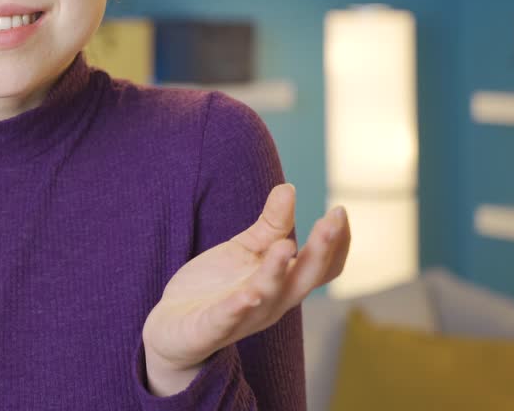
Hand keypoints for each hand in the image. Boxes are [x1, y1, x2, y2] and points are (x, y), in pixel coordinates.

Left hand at [141, 184, 349, 390]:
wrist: (173, 325)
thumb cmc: (216, 286)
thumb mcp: (245, 249)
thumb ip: (270, 225)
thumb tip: (289, 187)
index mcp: (284, 283)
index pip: (322, 268)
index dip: (336, 243)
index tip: (340, 211)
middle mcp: (272, 302)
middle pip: (305, 278)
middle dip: (321, 250)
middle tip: (332, 220)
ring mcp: (243, 317)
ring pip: (268, 295)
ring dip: (277, 271)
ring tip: (285, 246)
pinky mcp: (211, 327)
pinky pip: (227, 318)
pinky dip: (238, 307)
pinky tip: (247, 294)